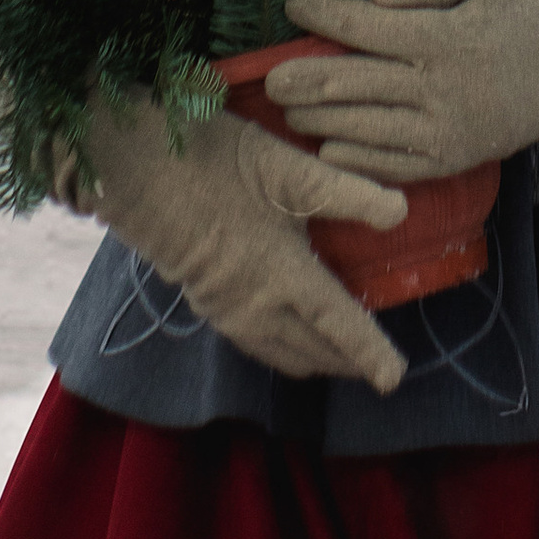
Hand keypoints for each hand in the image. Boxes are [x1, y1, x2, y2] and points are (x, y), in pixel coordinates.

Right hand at [75, 88, 408, 394]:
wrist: (136, 170)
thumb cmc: (214, 160)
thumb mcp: (286, 167)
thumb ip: (346, 191)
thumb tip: (401, 210)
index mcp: (281, 272)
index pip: (337, 324)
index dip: (370, 352)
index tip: (395, 378)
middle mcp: (256, 305)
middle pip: (314, 351)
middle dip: (349, 362)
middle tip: (380, 364)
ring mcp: (227, 312)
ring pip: (283, 355)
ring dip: (318, 360)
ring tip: (345, 355)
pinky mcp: (207, 307)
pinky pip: (257, 346)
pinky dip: (285, 351)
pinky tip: (293, 335)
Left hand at [268, 0, 538, 181]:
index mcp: (445, 37)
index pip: (363, 27)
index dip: (322, 17)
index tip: (294, 7)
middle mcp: (437, 89)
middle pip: (349, 86)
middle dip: (302, 78)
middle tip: (269, 74)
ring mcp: (444, 131)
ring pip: (362, 130)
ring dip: (318, 121)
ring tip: (286, 109)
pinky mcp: (453, 158)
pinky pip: (392, 165)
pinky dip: (354, 159)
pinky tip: (328, 149)